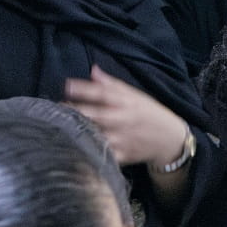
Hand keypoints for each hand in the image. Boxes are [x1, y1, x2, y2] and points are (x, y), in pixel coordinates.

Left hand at [65, 66, 190, 169]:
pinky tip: (74, 146)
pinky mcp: (122, 155)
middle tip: (57, 107)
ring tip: (61, 126)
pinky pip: (102, 154)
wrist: (169, 140)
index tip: (67, 85)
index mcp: (127, 102)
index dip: (84, 89)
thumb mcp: (135, 95)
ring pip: (96, 135)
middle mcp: (123, 120)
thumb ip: (112, 84)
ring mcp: (122, 139)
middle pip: (96, 115)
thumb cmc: (149, 114)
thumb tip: (93, 70)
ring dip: (78, 130)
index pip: (103, 94)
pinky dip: (88, 150)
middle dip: (75, 110)